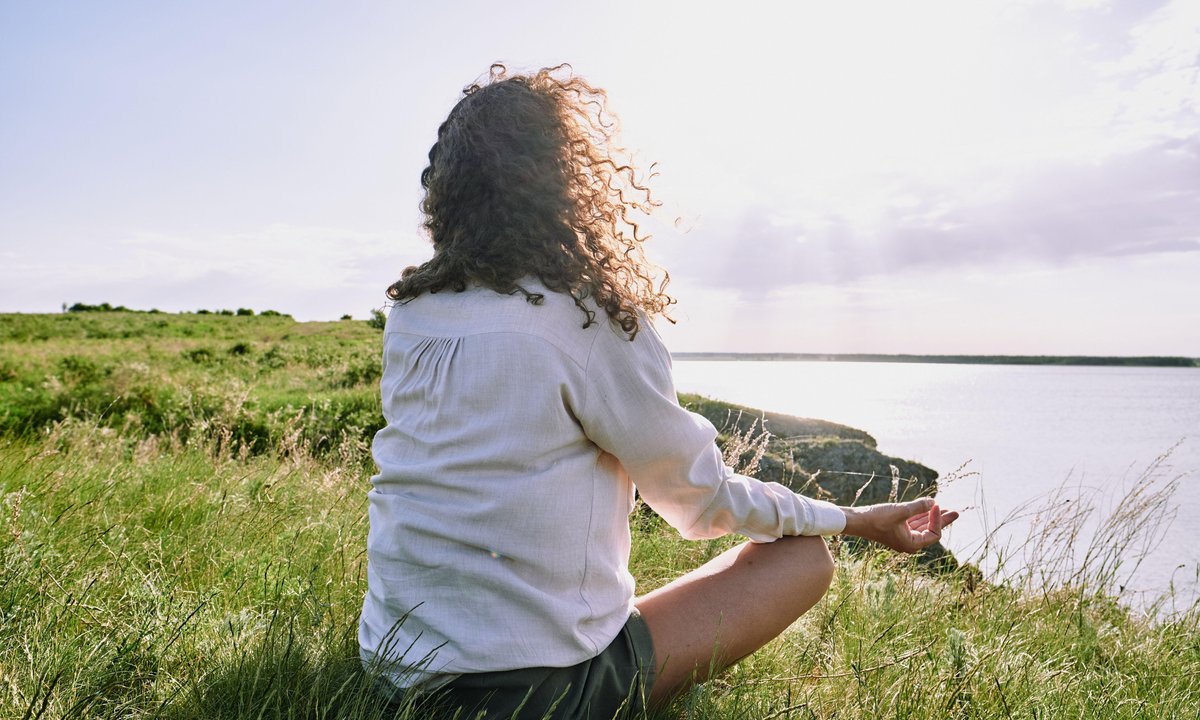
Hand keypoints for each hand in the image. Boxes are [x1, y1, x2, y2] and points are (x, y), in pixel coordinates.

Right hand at [840, 497, 958, 553]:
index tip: (935, 504)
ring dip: (931, 516)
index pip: (933, 533)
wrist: (857, 520)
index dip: (938, 519)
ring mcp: (902, 536)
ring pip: (922, 525)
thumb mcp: (900, 511)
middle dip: (942, 519)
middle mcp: (909, 542)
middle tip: (956, 512)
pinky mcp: (896, 528)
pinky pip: (913, 522)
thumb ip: (918, 506)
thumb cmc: (877, 519)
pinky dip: (920, 515)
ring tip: (945, 508)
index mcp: (912, 544)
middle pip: (931, 531)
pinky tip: (927, 507)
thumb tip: (934, 502)